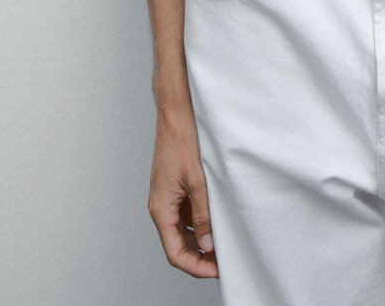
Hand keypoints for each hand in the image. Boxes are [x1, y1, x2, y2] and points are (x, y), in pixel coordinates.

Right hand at [149, 108, 218, 278]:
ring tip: (224, 243)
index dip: (196, 267)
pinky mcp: (175, 188)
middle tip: (223, 261)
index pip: (175, 253)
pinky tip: (217, 221)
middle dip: (199, 257)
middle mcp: (162, 206)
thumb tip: (206, 244)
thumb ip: (202, 216)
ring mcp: (168, 197)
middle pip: (178, 245)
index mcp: (161, 209)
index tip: (217, 270)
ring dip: (200, 241)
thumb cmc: (183, 141)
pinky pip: (186, 214)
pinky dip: (200, 223)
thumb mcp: (198, 182)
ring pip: (182, 231)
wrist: (177, 113)